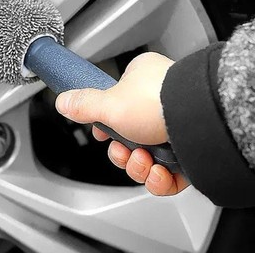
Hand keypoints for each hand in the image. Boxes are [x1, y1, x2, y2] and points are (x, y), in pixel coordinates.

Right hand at [55, 52, 188, 195]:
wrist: (199, 121)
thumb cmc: (157, 101)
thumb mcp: (108, 103)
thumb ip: (83, 105)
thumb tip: (63, 101)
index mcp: (141, 81)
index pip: (116, 106)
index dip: (106, 127)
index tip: (103, 135)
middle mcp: (160, 103)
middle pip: (130, 138)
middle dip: (123, 154)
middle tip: (124, 152)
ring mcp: (178, 128)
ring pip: (149, 158)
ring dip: (140, 168)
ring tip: (145, 164)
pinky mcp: (193, 151)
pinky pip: (171, 172)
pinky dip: (162, 179)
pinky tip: (160, 175)